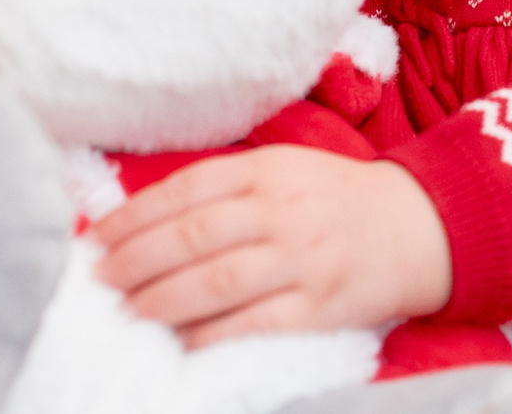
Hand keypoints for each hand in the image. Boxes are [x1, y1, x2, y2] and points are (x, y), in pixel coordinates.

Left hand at [88, 146, 452, 347]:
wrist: (416, 227)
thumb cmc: (332, 198)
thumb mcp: (282, 168)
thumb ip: (222, 186)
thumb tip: (144, 219)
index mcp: (267, 169)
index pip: (184, 190)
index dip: (133, 216)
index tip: (95, 238)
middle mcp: (281, 211)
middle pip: (192, 237)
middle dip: (135, 261)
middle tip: (99, 279)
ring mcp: (301, 261)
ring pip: (216, 282)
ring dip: (161, 300)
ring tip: (127, 310)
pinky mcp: (318, 308)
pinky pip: (252, 324)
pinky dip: (209, 336)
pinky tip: (179, 342)